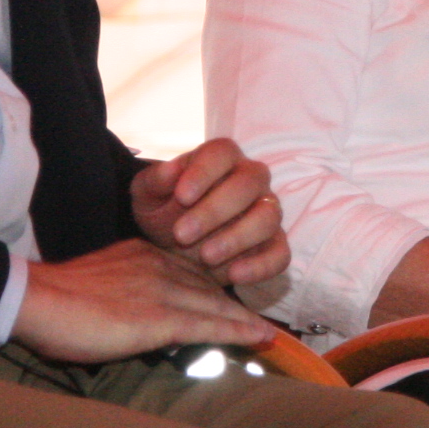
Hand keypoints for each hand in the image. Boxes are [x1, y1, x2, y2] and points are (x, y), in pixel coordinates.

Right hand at [11, 240, 274, 363]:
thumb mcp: (98, 282)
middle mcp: (160, 266)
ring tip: (269, 336)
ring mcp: (163, 290)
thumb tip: (131, 312)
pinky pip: (210, 325)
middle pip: (209, 287)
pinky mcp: (160, 318)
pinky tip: (259, 337)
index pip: (189, 272)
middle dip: (235, 306)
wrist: (35, 298)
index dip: (213, 291)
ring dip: (245, 321)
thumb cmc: (54, 299)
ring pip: (216, 305)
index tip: (229, 304)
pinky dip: (239, 331)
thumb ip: (123, 290)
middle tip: (259, 324)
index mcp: (144, 254)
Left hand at [130, 139, 288, 286]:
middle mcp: (251, 179)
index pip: (222, 151)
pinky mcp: (274, 245)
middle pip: (250, 181)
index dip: (204, 172)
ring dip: (238, 237)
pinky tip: (234, 275)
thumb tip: (171, 169)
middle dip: (216, 209)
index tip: (181, 196)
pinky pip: (281, 253)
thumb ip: (155, 181)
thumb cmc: (164, 213)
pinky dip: (262, 266)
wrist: (175, 248)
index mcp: (220, 159)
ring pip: (269, 216)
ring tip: (206, 257)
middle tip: (182, 234)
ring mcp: (267, 211)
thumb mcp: (147, 197)